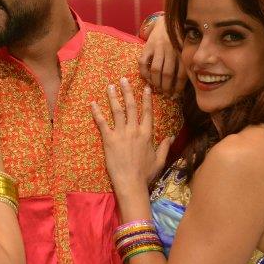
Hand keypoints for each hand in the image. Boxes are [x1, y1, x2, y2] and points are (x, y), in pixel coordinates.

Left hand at [90, 78, 171, 199]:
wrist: (131, 183)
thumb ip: (165, 147)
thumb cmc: (145, 174)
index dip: (146, 99)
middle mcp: (134, 130)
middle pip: (131, 106)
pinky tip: (93, 103)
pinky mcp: (109, 139)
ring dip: (113, 97)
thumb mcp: (159, 161)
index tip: (145, 88)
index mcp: (147, 134)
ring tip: (110, 86)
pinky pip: (102, 123)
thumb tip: (170, 136)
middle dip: (127, 91)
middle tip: (123, 79)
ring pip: (117, 110)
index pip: (147, 112)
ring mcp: (121, 134)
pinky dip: (97, 112)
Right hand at [138, 16, 186, 97]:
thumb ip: (186, 63)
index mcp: (182, 51)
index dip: (178, 87)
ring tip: (157, 89)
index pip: (181, 74)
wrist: (166, 22)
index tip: (176, 94)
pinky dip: (144, 73)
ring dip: (156, 83)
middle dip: (166, 87)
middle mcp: (170, 50)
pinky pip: (143, 63)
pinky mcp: (147, 46)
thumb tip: (187, 84)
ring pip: (155, 70)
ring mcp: (158, 47)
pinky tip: (148, 79)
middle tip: (166, 94)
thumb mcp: (186, 48)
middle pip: (167, 74)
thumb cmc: (178, 39)